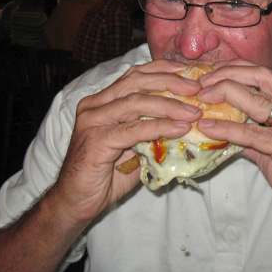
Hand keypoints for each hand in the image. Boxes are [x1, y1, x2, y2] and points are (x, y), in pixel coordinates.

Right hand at [51, 60, 202, 225]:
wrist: (76, 202)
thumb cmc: (105, 176)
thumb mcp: (132, 146)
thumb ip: (150, 131)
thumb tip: (185, 122)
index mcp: (101, 101)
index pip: (133, 75)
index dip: (160, 69)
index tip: (185, 71)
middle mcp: (94, 105)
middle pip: (136, 83)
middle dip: (169, 83)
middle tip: (195, 89)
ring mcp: (93, 121)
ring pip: (136, 102)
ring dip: (169, 105)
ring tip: (192, 113)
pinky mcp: (96, 140)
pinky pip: (134, 129)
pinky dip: (160, 127)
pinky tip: (179, 129)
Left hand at [195, 61, 271, 239]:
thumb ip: (253, 133)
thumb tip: (222, 126)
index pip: (266, 73)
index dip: (236, 69)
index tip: (212, 74)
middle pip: (261, 76)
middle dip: (227, 75)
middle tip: (201, 83)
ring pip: (256, 100)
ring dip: (223, 95)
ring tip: (200, 101)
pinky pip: (252, 132)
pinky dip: (227, 128)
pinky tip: (208, 128)